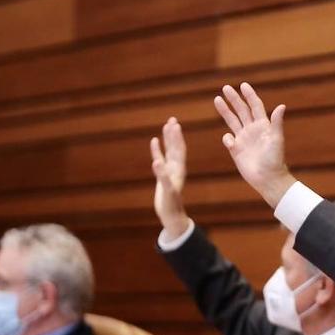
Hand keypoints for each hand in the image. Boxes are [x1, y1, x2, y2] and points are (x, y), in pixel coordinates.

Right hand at [150, 116, 190, 237]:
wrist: (172, 215)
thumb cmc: (171, 205)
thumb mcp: (167, 190)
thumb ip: (162, 176)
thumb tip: (157, 162)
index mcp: (179, 170)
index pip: (179, 150)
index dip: (176, 138)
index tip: (175, 125)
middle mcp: (176, 168)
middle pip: (175, 147)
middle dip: (174, 134)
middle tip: (172, 119)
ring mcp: (169, 171)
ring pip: (169, 151)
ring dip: (168, 139)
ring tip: (166, 125)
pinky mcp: (163, 175)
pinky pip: (160, 158)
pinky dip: (157, 149)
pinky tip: (155, 140)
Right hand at [213, 83, 294, 207]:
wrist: (267, 178)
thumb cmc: (275, 159)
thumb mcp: (276, 139)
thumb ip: (277, 122)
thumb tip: (282, 106)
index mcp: (263, 125)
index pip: (255, 106)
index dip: (250, 95)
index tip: (243, 85)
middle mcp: (253, 130)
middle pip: (242, 110)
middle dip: (234, 99)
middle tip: (226, 88)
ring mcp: (244, 139)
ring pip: (232, 121)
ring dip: (225, 110)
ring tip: (217, 99)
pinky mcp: (236, 149)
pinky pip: (228, 139)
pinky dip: (227, 139)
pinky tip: (232, 144)